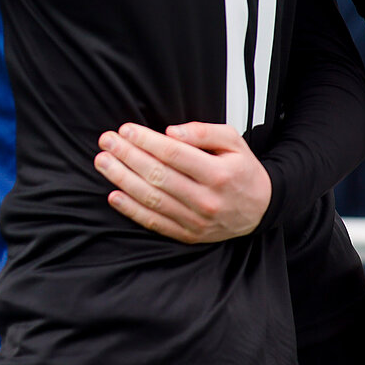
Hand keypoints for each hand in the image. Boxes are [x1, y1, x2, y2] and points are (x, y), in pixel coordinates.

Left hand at [95, 121, 270, 242]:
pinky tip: (114, 195)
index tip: (125, 129)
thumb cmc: (241, 170)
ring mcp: (197, 221)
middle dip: (127, 156)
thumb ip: (203, 132)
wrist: (261, 209)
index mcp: (220, 174)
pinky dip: (132, 210)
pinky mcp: (189, 235)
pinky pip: (155, 223)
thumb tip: (171, 132)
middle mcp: (208, 200)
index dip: (146, 140)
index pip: (174, 154)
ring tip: (103, 162)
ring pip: (152, 199)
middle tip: (106, 141)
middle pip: (158, 176)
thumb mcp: (233, 142)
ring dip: (122, 179)